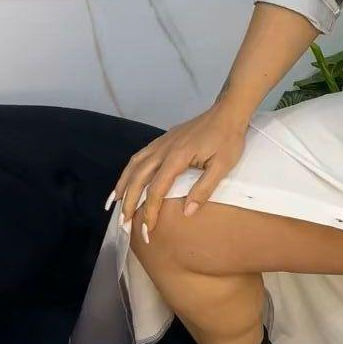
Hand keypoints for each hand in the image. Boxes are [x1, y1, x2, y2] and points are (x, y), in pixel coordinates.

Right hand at [107, 104, 249, 243]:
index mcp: (177, 157)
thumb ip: (203, 189)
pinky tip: (127, 180)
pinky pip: (139, 156)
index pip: (156, 190)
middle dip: (129, 202)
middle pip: (138, 178)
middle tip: (123, 223)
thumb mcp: (222, 166)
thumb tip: (187, 212)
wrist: (227, 113)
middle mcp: (163, 150)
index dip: (150, 211)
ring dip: (122, 185)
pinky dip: (129, 170)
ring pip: (134, 166)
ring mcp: (161, 143)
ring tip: (114, 203)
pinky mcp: (163, 140)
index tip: (147, 230)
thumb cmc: (228, 140)